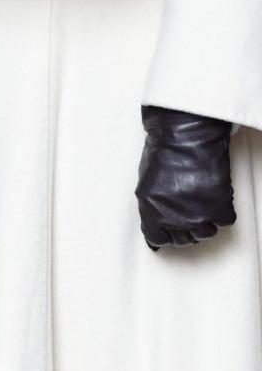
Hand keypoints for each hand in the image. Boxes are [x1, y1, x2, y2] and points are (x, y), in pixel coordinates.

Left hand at [136, 105, 234, 248]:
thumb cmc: (163, 150)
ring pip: (206, 233)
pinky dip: (221, 207)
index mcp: (150, 211)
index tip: (170, 225)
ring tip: (200, 197)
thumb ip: (150, 208)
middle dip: (185, 226)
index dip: (164, 231)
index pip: (157, 239)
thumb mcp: (146, 181)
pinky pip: (224, 220)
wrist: (185, 131)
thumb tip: (155, 230)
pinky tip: (213, 191)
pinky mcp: (219, 207)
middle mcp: (173, 219)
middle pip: (183, 240)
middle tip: (187, 206)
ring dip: (204, 219)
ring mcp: (198, 215)